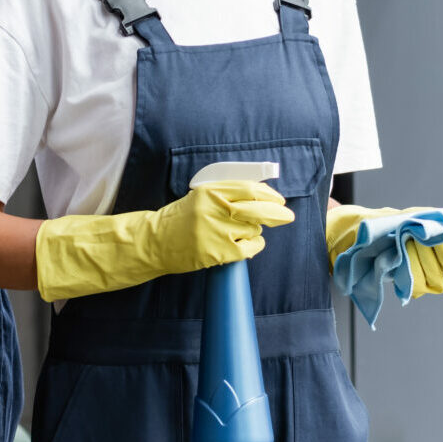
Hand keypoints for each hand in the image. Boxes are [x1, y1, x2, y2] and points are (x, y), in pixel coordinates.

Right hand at [34, 180, 292, 301]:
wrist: (155, 242)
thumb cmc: (179, 218)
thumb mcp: (200, 197)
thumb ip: (226, 194)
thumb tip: (261, 193)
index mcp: (209, 191)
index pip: (249, 188)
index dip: (269, 194)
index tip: (279, 198)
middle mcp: (214, 209)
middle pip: (257, 209)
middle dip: (277, 212)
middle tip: (287, 215)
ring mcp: (215, 232)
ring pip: (253, 229)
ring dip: (256, 231)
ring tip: (246, 232)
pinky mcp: (216, 253)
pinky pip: (248, 249)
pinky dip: (253, 246)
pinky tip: (248, 245)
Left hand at [325, 205, 442, 299]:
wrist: (388, 234)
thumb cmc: (414, 224)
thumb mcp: (429, 215)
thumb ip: (442, 219)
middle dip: (435, 246)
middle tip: (421, 233)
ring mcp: (440, 283)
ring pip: (436, 275)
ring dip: (420, 254)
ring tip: (409, 239)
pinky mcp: (421, 289)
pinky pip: (418, 282)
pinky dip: (409, 265)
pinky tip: (402, 254)